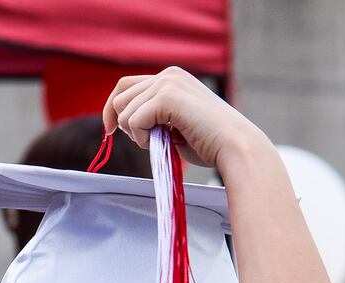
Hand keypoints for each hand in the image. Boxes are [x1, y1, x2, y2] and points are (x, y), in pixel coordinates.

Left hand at [102, 67, 268, 174]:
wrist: (234, 146)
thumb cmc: (208, 142)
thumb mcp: (174, 122)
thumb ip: (152, 115)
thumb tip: (120, 121)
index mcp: (171, 77)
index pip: (125, 86)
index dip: (112, 109)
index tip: (109, 131)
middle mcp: (168, 75)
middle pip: (120, 98)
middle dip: (128, 126)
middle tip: (152, 140)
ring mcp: (168, 83)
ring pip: (124, 112)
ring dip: (138, 134)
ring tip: (165, 140)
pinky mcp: (167, 97)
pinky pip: (133, 121)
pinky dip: (143, 138)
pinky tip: (166, 141)